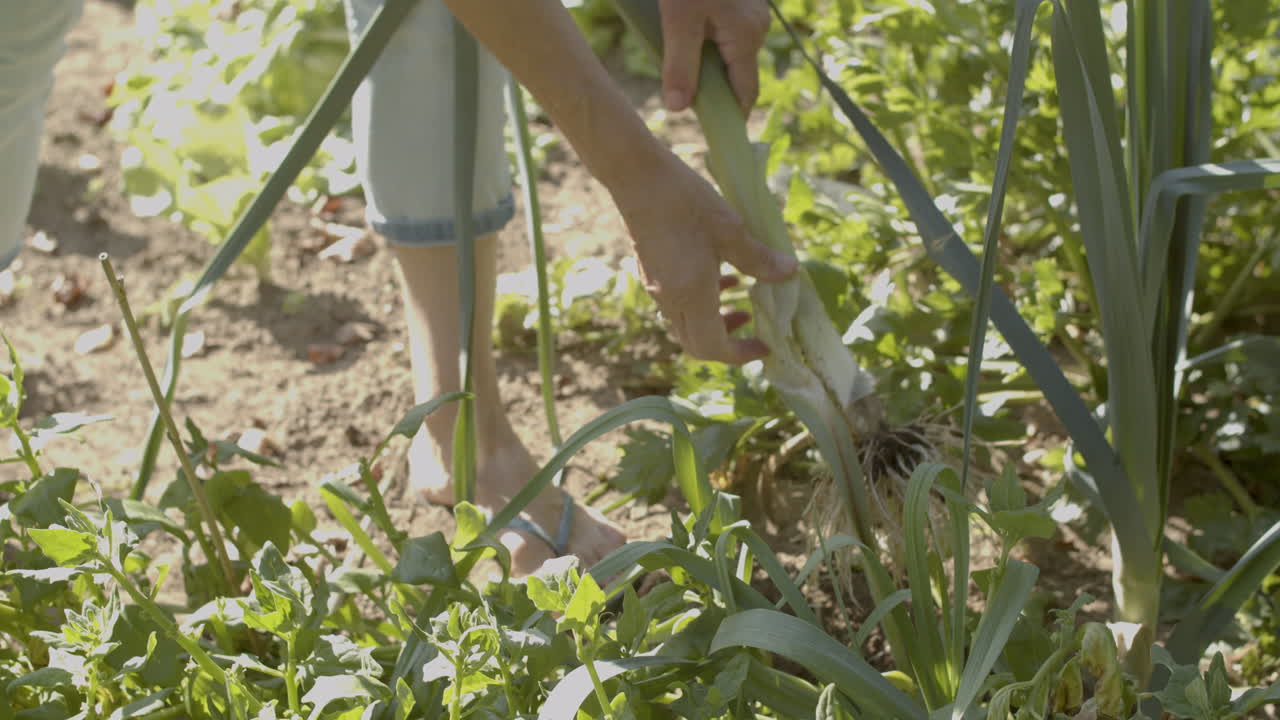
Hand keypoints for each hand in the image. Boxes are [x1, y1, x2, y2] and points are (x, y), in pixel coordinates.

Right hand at [614, 151, 796, 363]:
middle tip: (753, 324)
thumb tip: (790, 274)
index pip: (712, 347)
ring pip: (686, 324)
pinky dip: (700, 301)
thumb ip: (758, 259)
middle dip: (727, 342)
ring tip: (740, 297)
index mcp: (690, 295)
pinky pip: (676, 304)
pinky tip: (718, 275)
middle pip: (696, 343)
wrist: (637, 176)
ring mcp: (655, 287)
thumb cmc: (686, 201)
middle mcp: (669, 300)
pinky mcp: (649, 273)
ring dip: (714, 320)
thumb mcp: (730, 230)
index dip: (739, 355)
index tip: (764, 346)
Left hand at [659, 0, 770, 112]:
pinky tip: (689, 40)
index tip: (714, 132)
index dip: (731, 116)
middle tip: (683, 96)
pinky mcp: (744, 4)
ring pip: (733, 54)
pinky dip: (711, 45)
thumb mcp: (678, 20)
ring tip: (681, 65)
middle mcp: (757, 29)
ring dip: (710, 65)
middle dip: (714, 88)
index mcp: (746, 39)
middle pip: (738, 74)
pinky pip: (729, 34)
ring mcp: (753, 15)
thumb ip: (679, 65)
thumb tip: (677, 108)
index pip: (746, 93)